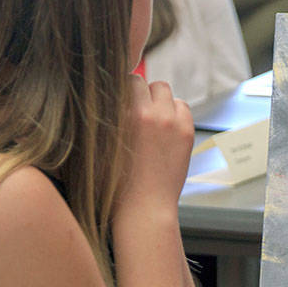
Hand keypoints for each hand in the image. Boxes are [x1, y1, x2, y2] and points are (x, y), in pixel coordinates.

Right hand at [116, 77, 193, 221]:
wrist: (143, 206)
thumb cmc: (115, 181)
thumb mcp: (100, 144)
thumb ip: (105, 116)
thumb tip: (105, 94)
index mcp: (125, 114)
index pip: (128, 80)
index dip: (123, 89)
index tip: (121, 99)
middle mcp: (150, 113)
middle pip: (149, 83)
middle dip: (142, 93)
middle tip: (136, 111)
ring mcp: (172, 122)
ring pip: (168, 93)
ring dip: (160, 101)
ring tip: (151, 120)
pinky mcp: (187, 132)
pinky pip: (182, 107)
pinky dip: (175, 112)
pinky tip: (165, 128)